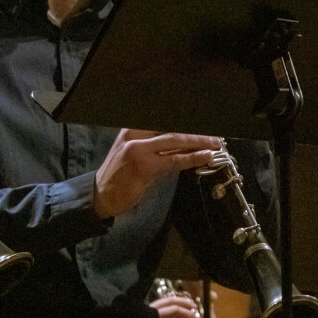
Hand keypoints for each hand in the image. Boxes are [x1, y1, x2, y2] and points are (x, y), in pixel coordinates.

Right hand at [93, 128, 222, 219]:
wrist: (101, 195)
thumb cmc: (120, 175)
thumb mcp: (135, 153)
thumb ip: (158, 147)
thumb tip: (187, 144)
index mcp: (133, 128)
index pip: (165, 122)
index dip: (187, 125)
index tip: (205, 126)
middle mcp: (135, 134)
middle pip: (172, 128)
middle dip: (197, 131)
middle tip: (216, 136)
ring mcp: (139, 149)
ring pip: (176, 140)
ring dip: (199, 142)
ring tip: (216, 144)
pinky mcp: (145, 166)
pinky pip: (174, 160)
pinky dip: (192, 158)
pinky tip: (205, 156)